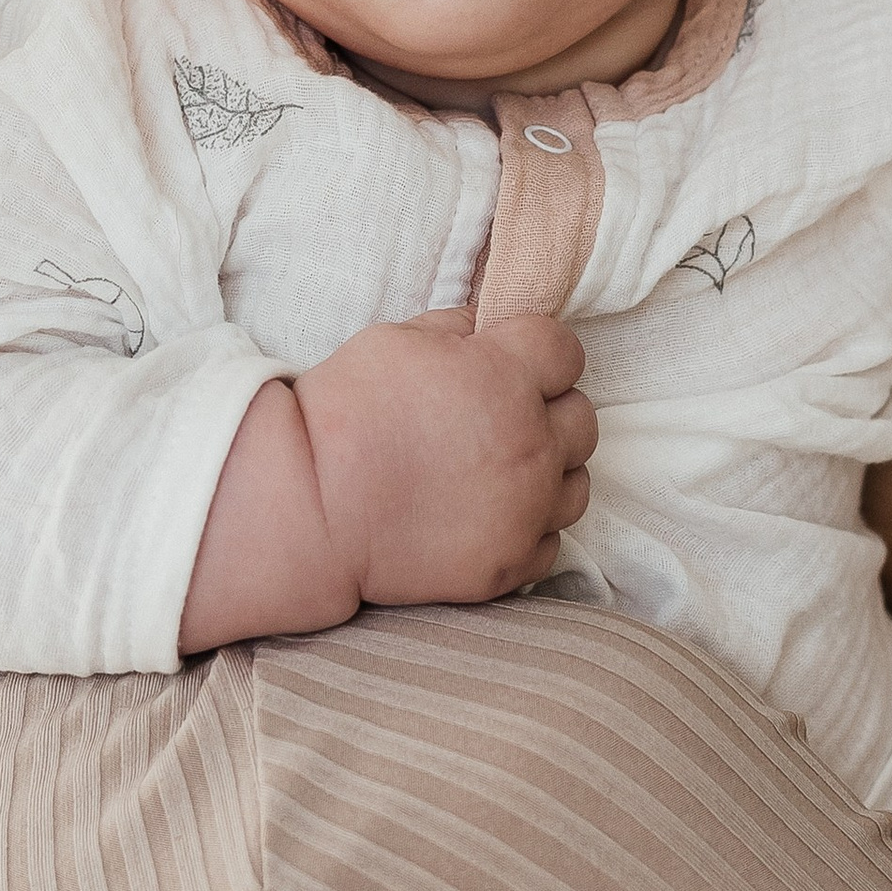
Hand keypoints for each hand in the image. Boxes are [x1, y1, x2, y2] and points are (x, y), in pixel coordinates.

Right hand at [297, 309, 594, 608]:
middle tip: (497, 417)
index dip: (537, 352)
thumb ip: (461, 328)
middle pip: (582, 418)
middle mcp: (531, 444)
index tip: (511, 363)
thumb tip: (493, 325)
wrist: (309, 507)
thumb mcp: (398, 339)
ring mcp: (526, 510)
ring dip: (548, 472)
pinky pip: (550, 541)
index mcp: (507, 378)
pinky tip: (487, 515)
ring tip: (497, 471)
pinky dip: (528, 527)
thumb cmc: (345, 414)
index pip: (565, 350)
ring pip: (577, 484)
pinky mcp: (510, 564)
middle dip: (548, 411)